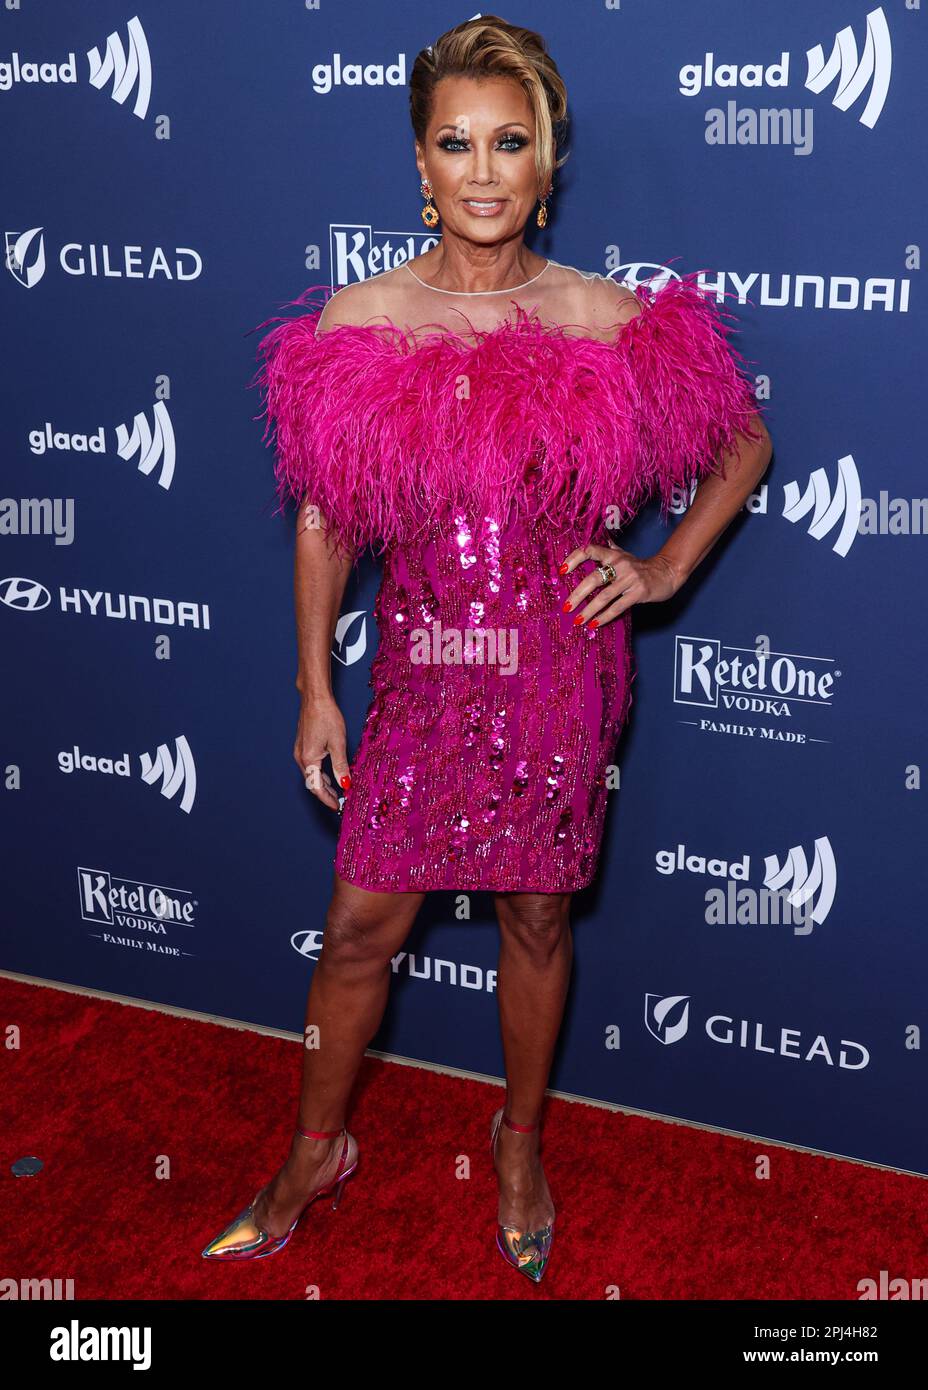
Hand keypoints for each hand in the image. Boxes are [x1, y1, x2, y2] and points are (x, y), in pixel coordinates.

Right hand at [294, 694, 350, 812]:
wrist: (315, 699)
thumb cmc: (327, 717)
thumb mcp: (338, 743)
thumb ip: (340, 765)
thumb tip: (345, 784)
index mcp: (308, 759)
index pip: (317, 787)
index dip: (327, 799)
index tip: (337, 807)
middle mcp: (301, 758)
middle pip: (312, 783)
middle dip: (326, 794)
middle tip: (340, 802)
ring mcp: (300, 752)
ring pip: (311, 776)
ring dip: (324, 785)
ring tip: (338, 792)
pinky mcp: (303, 747)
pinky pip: (311, 767)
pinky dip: (321, 775)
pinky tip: (330, 776)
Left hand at [559, 545, 681, 627]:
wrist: (668, 572)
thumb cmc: (641, 566)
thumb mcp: (624, 554)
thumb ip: (609, 549)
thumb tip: (594, 540)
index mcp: (613, 555)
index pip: (590, 550)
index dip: (574, 558)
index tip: (561, 571)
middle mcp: (620, 564)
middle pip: (593, 579)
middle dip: (577, 595)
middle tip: (566, 607)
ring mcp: (630, 579)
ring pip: (604, 596)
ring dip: (589, 610)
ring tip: (578, 620)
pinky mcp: (639, 592)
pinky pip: (618, 607)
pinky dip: (605, 617)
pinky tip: (595, 624)